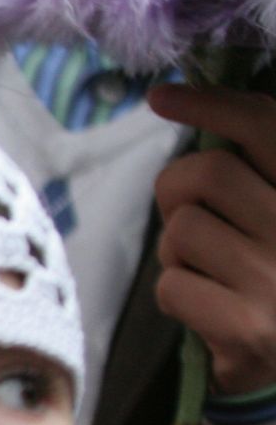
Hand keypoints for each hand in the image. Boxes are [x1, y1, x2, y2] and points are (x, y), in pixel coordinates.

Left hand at [148, 84, 275, 396]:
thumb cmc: (272, 279)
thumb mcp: (270, 215)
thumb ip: (249, 171)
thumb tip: (177, 104)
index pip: (266, 127)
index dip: (212, 105)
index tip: (161, 96)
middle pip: (206, 173)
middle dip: (176, 189)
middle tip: (187, 213)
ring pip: (181, 231)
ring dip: (176, 250)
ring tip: (208, 270)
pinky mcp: (249, 328)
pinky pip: (171, 285)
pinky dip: (174, 293)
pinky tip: (205, 306)